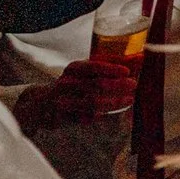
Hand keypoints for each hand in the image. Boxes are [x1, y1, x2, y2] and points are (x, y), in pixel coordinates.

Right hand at [15, 58, 135, 130]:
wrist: (40, 104)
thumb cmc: (71, 85)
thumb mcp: (83, 72)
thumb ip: (106, 68)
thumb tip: (138, 60)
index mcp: (73, 69)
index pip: (93, 66)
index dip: (112, 69)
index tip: (127, 71)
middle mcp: (67, 84)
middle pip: (96, 85)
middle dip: (118, 85)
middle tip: (133, 85)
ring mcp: (64, 102)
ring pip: (93, 103)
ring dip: (114, 102)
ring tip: (129, 99)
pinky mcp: (63, 118)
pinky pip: (87, 117)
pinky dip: (102, 115)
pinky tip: (114, 112)